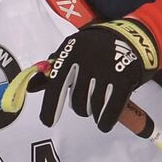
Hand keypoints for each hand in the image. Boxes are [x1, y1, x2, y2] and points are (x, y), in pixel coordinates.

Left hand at [24, 19, 159, 131]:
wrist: (132, 38)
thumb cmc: (96, 49)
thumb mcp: (72, 51)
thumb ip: (51, 71)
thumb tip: (29, 88)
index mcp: (71, 50)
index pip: (56, 83)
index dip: (50, 105)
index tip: (48, 122)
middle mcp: (87, 59)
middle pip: (77, 100)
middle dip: (80, 106)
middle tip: (87, 99)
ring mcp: (107, 69)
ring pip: (93, 107)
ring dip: (94, 111)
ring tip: (99, 101)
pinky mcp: (124, 79)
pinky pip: (110, 110)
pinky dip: (106, 121)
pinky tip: (104, 123)